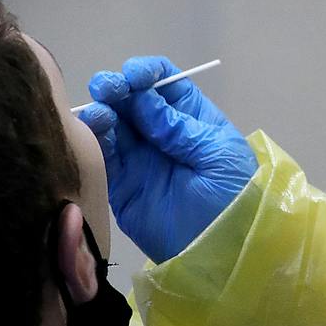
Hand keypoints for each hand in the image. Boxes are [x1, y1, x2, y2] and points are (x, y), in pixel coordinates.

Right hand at [78, 56, 257, 263]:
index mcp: (194, 119)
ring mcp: (141, 159)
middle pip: (134, 100)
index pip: (167, 84)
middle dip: (118, 88)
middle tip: (107, 88)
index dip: (148, 74)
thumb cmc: (235, 195)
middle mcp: (164, 134)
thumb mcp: (216, 153)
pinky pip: (104, 156)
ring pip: (115, 124)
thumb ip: (177, 127)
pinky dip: (93, 139)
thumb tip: (142, 98)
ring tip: (99, 112)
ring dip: (103, 111)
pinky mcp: (122, 185)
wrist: (226, 251)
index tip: (135, 75)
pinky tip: (90, 128)